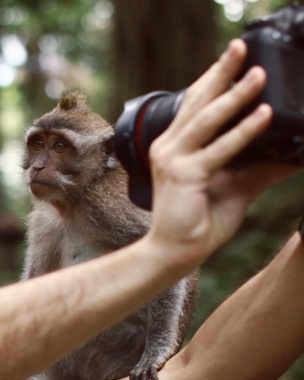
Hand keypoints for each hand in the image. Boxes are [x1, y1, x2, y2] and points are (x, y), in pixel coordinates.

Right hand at [146, 39, 297, 268]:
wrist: (174, 252)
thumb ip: (261, 169)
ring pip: (208, 119)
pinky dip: (243, 131)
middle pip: (197, 102)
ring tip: (259, 75)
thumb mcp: (237, 188)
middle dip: (220, 72)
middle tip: (239, 46)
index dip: (214, 79)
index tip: (235, 58)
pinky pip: (219, 148)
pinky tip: (264, 115)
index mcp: (175, 147)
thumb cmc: (197, 222)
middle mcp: (169, 148)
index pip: (196, 105)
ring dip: (235, 94)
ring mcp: (174, 160)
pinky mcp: (184, 175)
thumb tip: (293, 155)